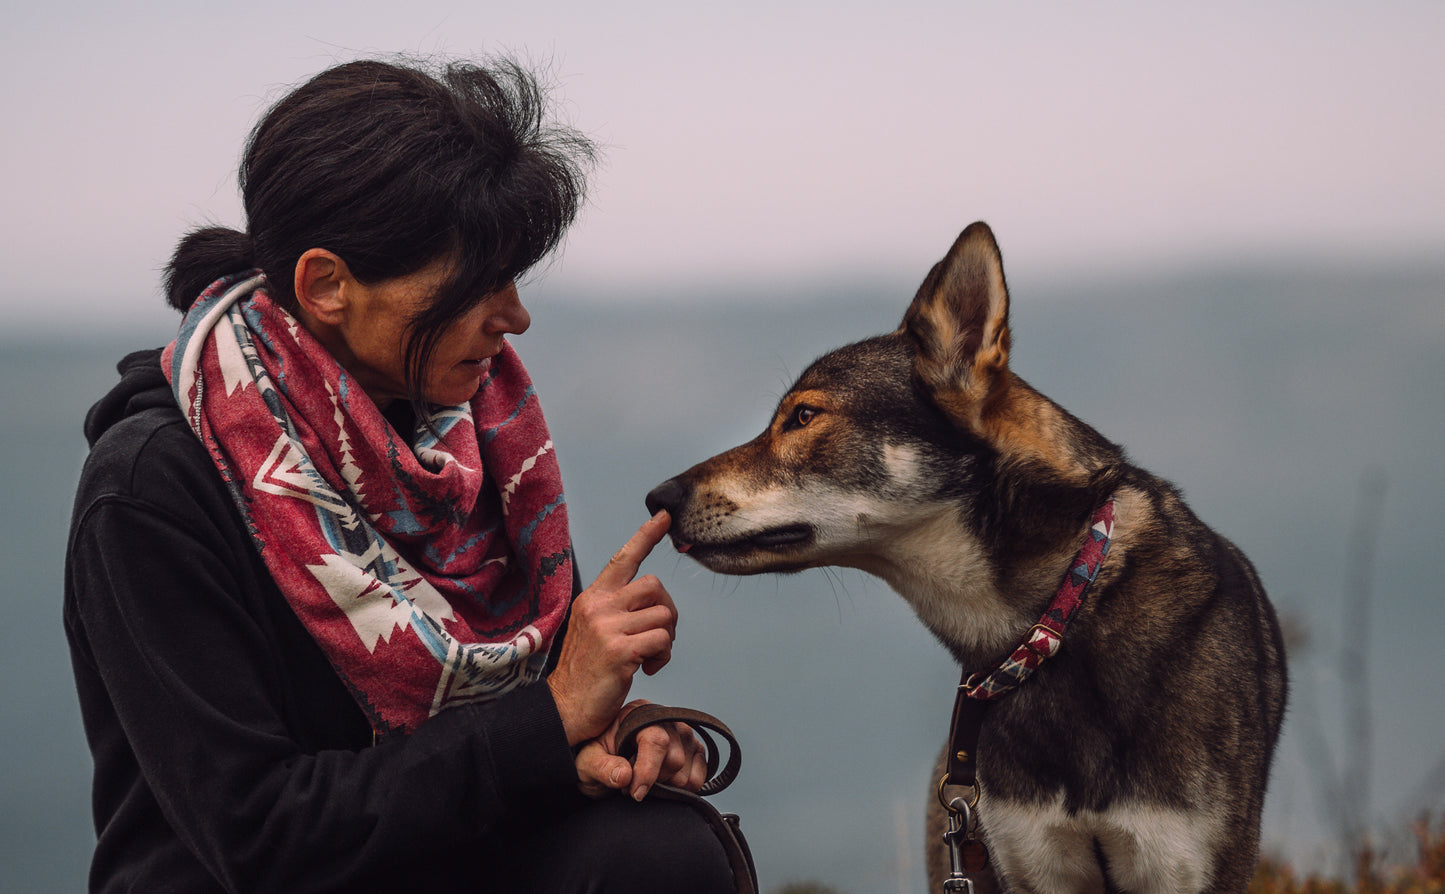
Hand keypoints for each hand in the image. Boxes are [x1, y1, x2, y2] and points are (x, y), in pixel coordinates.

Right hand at [547, 512, 677, 745]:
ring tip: (650, 658)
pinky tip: (648, 669)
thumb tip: (652, 599)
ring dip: (667, 639)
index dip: (645, 536)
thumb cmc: (587, 672)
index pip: (622, 558)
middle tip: (659, 638)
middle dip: (667, 612)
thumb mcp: (596, 630)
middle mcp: (597, 606)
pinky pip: (662, 640)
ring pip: (663, 615)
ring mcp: (606, 626)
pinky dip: (664, 656)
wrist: (565, 708)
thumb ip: (617, 609)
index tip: (663, 517)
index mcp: (592, 598)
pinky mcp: (618, 650)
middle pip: (655, 586)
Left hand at [573, 701, 708, 799]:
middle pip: (674, 759)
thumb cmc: (596, 759)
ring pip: (687, 773)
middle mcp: (667, 719)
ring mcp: (684, 734)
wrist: (605, 764)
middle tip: (631, 786)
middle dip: (653, 782)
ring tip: (645, 782)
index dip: (647, 772)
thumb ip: (601, 767)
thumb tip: (625, 775)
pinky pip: (699, 778)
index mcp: (639, 714)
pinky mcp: (695, 751)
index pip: (656, 741)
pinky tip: (662, 785)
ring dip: (666, 788)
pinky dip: (682, 790)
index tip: (635, 794)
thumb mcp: (586, 763)